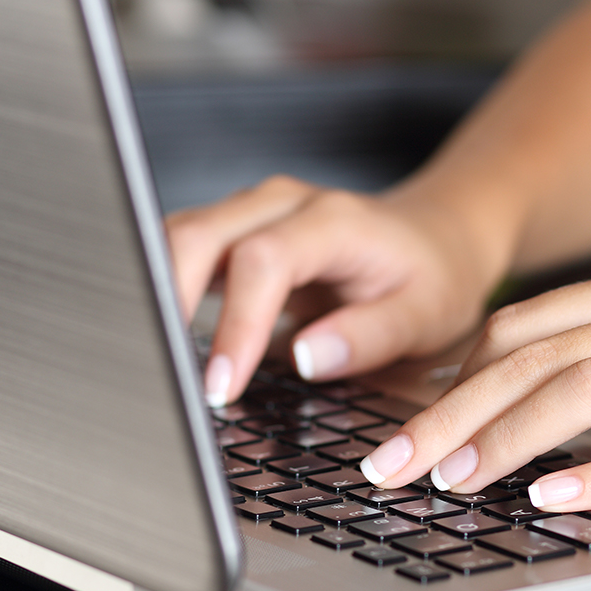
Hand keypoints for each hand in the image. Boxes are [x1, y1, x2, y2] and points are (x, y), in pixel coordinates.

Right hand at [166, 176, 505, 406]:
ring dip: (156, 296)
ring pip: (177, 238)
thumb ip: (369, 336)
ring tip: (157, 364)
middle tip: (169, 379)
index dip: (235, 324)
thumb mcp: (424, 316)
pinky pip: (184, 251)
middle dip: (169, 305)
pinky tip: (163, 337)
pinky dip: (164, 290)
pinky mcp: (237, 234)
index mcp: (332, 222)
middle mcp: (283, 205)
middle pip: (197, 236)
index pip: (263, 261)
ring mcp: (253, 214)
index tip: (222, 386)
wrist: (434, 238)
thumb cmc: (431, 277)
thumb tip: (305, 358)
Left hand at [357, 263, 590, 509]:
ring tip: (456, 482)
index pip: (517, 330)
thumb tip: (508, 395)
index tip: (407, 430)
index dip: (450, 382)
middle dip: (449, 416)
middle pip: (531, 359)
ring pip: (588, 389)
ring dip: (508, 439)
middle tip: (393, 466)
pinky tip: (557, 501)